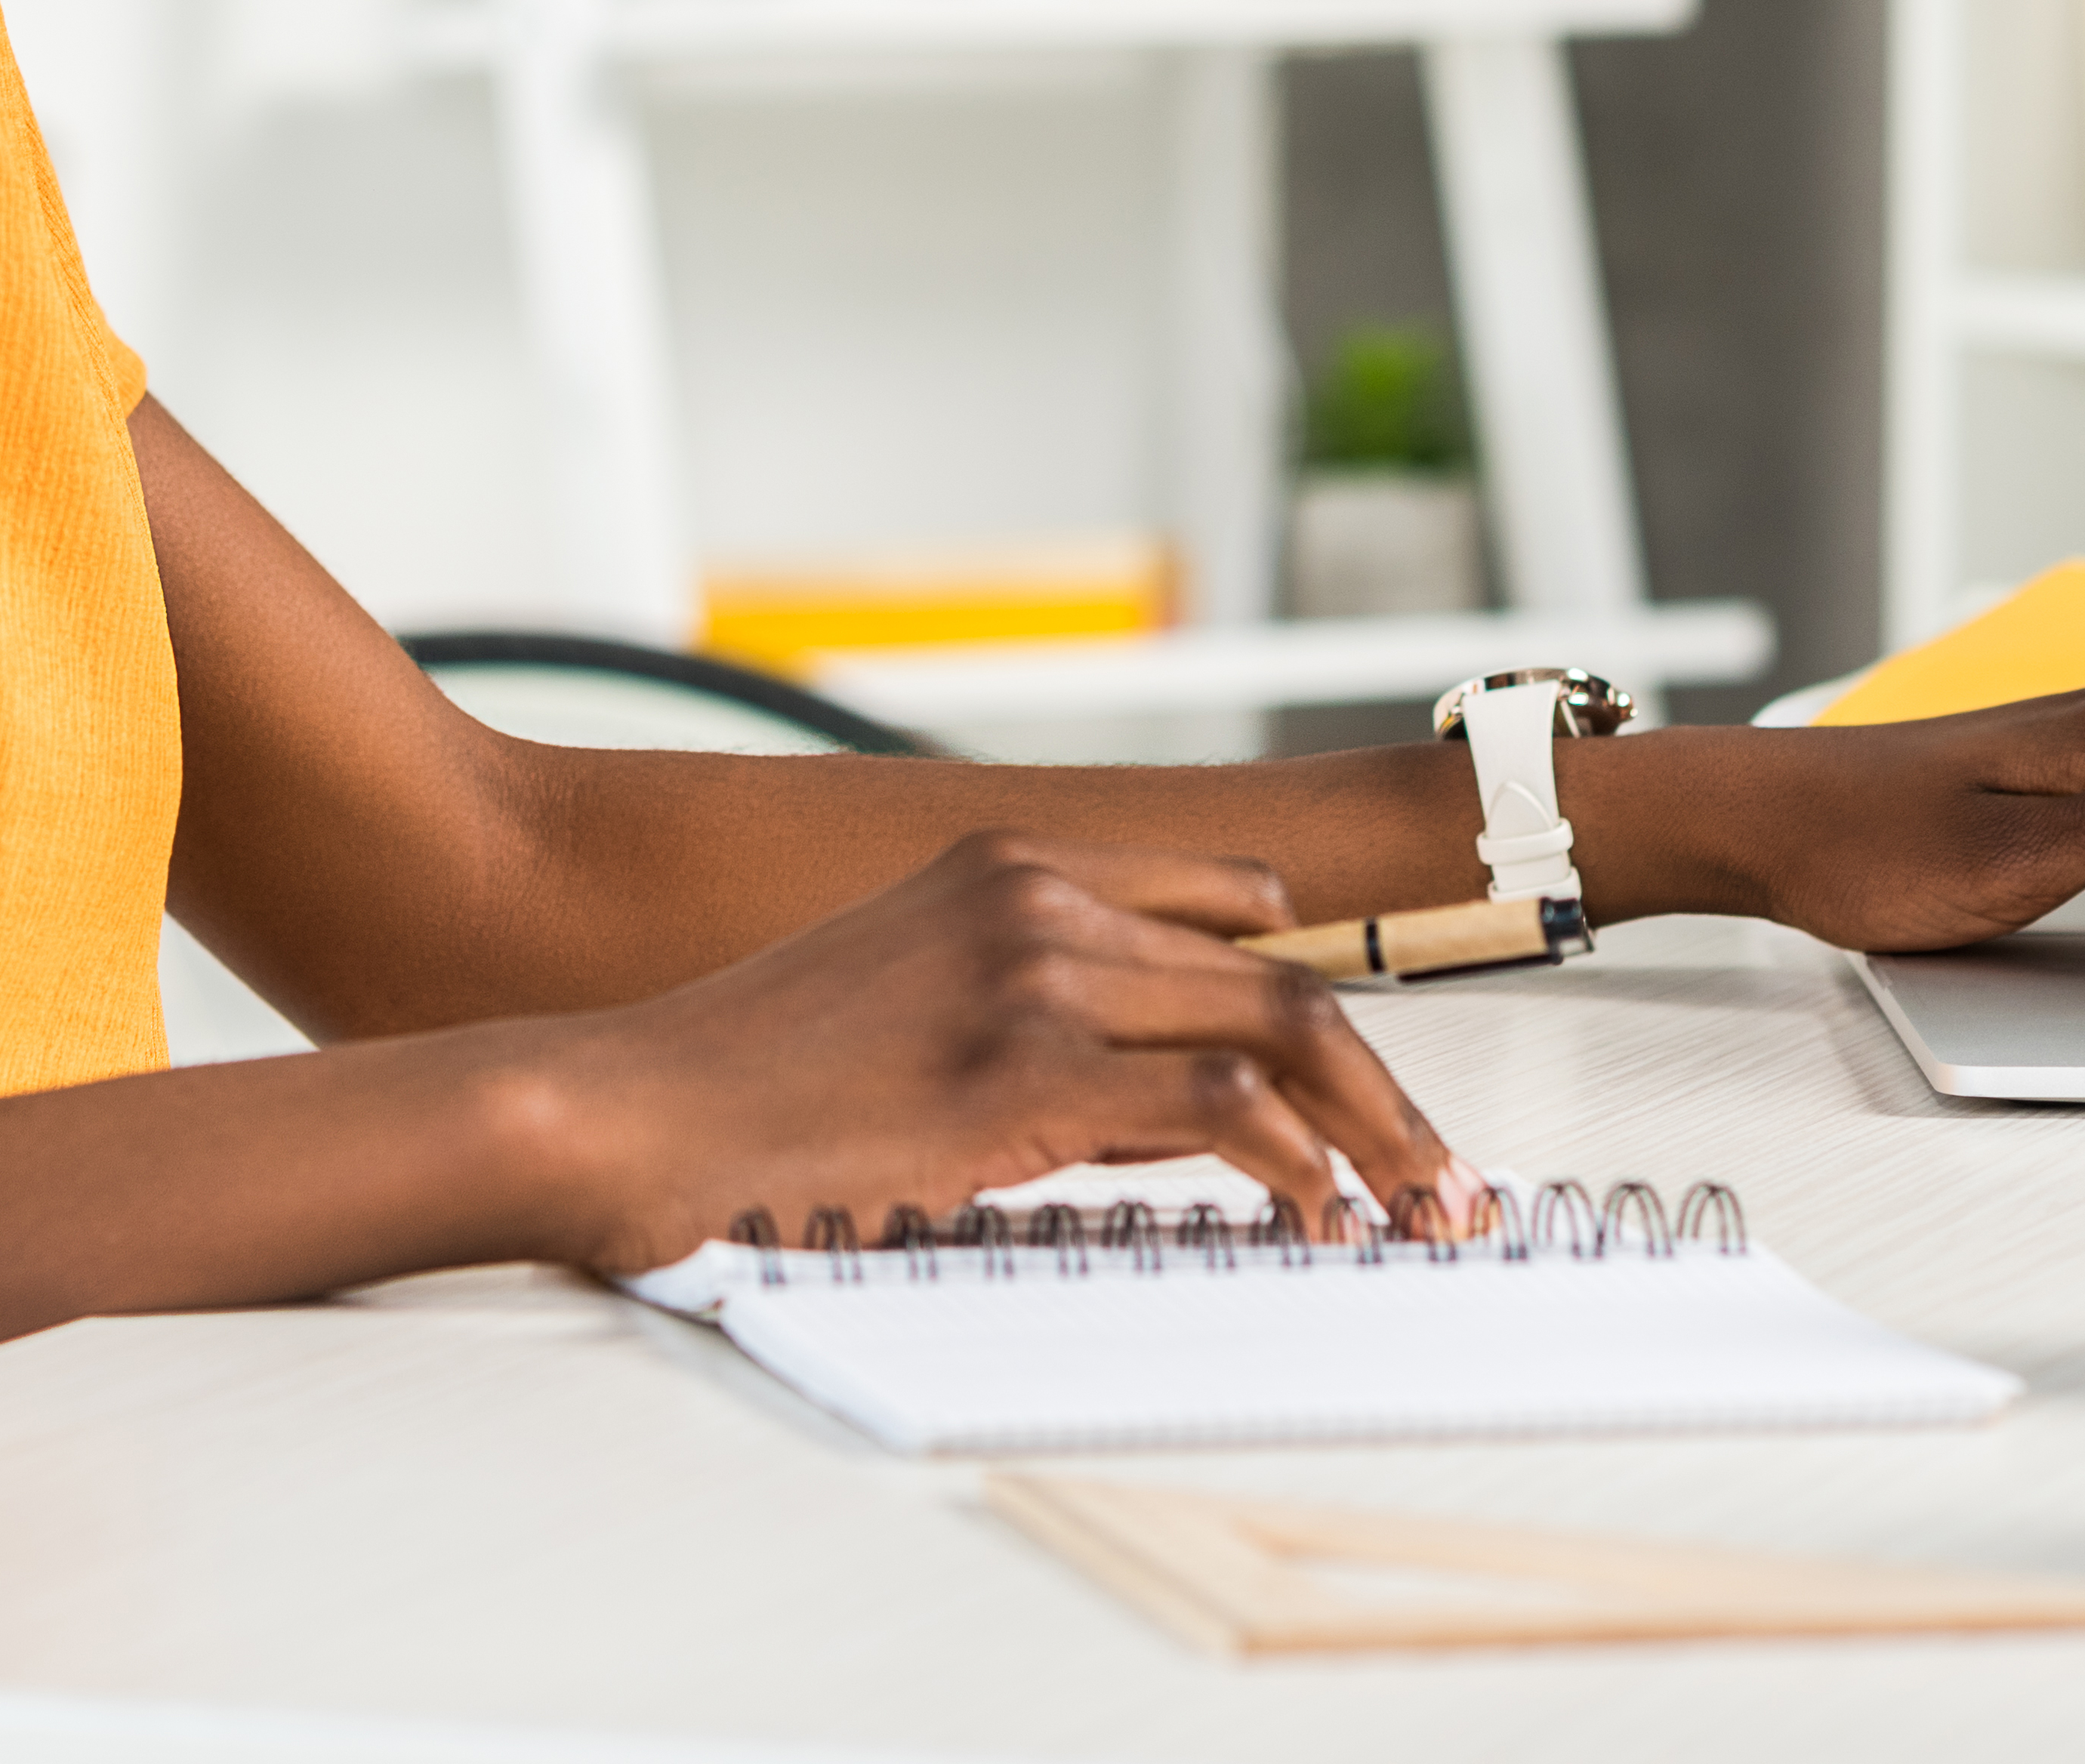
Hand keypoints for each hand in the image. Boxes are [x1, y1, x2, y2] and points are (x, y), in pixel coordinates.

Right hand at [521, 832, 1482, 1273]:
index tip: (1372, 1081)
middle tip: (1443, 1177)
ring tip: (1422, 1209)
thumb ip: (1047, 1019)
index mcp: (1010, 864)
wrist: (641, 1102)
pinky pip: (1226, 1109)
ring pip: (1285, 1026)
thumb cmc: (761, 1078)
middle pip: (1285, 971)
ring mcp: (1040, 973)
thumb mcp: (913, 996)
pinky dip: (1299, 1169)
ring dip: (1377, 1132)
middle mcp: (1041, 895)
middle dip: (1383, 1084)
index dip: (1317, 994)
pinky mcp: (1029, 1069)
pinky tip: (1317, 1220)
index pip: (1231, 900)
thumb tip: (1181, 1108)